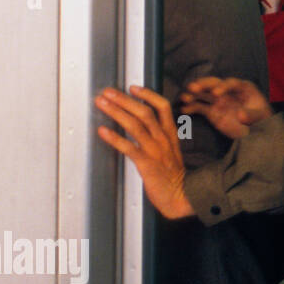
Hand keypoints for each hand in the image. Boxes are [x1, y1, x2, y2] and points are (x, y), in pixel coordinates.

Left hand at [95, 86, 193, 218]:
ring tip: (101, 103)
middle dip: (124, 100)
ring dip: (116, 112)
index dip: (147, 95)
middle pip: (144, 112)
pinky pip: (129, 148)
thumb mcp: (171, 151)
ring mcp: (156, 151)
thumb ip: (159, 137)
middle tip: (107, 92)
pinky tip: (102, 131)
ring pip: (136, 126)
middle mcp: (163, 139)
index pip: (162, 107)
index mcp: (170, 134)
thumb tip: (142, 126)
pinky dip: (115, 138)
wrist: (181, 196)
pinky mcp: (147, 164)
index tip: (132, 87)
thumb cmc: (173, 175)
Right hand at [180, 76, 272, 139]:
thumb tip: (241, 115)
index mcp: (243, 88)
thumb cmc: (261, 118)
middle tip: (192, 87)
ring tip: (185, 97)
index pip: (231, 83)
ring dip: (194, 94)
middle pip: (214, 84)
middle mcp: (228, 91)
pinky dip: (192, 108)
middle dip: (203, 84)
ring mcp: (219, 100)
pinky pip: (200, 107)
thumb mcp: (260, 116)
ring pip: (204, 94)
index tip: (216, 94)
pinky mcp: (212, 110)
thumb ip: (252, 115)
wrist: (256, 129)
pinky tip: (184, 110)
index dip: (223, 87)